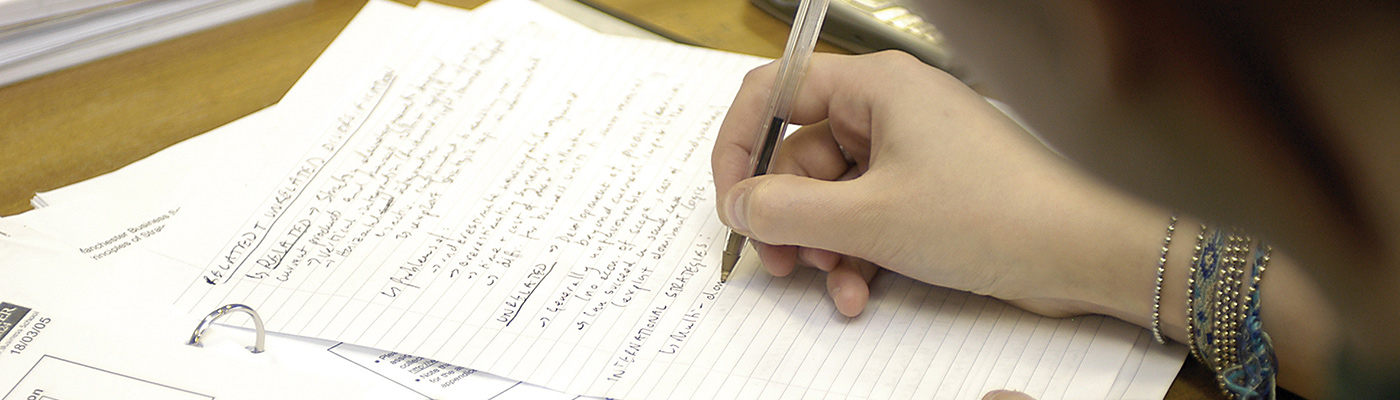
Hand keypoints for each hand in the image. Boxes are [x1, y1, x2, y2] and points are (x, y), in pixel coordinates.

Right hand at [712, 51, 1166, 318]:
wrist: (1083, 252)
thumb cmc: (992, 214)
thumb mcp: (869, 218)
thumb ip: (786, 210)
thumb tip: (736, 203)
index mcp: (876, 87)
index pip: (775, 92)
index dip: (739, 146)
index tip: (730, 201)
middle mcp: (890, 110)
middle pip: (800, 155)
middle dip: (787, 216)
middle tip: (780, 262)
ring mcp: (912, 152)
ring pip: (832, 196)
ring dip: (823, 246)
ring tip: (835, 285)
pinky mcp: (930, 193)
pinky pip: (867, 217)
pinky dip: (856, 255)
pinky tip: (861, 294)